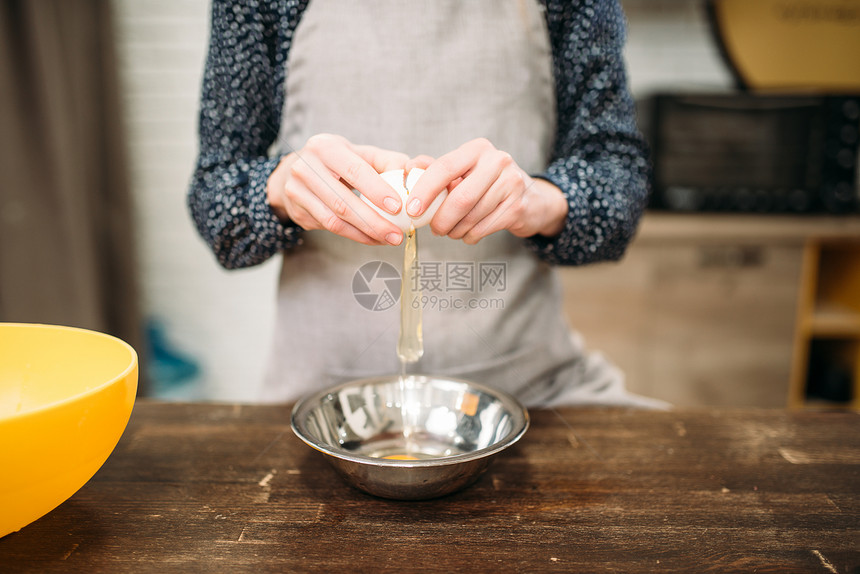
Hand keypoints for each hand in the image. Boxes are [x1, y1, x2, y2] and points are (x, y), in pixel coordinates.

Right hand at [267, 133, 409, 245]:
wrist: (296, 171)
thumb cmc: (336, 162)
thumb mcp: (358, 153)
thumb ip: (386, 161)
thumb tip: (411, 173)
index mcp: (325, 147)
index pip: (354, 171)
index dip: (376, 190)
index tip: (398, 207)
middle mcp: (305, 167)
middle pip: (342, 201)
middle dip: (374, 222)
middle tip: (397, 234)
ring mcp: (296, 191)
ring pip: (334, 220)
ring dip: (365, 234)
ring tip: (388, 239)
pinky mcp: (297, 211)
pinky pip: (329, 228)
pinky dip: (354, 236)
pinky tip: (372, 238)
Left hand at [404, 138, 567, 243]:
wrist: (531, 198)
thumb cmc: (487, 183)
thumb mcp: (463, 170)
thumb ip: (435, 168)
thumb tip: (408, 168)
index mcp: (478, 149)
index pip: (445, 167)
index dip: (425, 190)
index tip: (412, 209)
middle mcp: (498, 161)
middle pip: (460, 198)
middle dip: (441, 219)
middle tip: (433, 229)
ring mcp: (511, 184)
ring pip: (471, 216)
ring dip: (454, 230)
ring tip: (450, 231)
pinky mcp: (517, 206)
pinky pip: (483, 228)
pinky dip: (469, 236)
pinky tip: (467, 234)